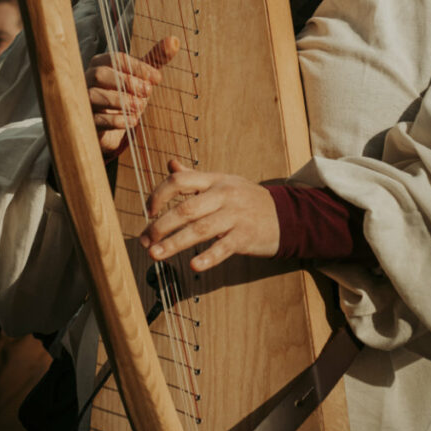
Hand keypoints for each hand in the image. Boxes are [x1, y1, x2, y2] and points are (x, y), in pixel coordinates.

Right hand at [85, 36, 178, 158]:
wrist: (117, 124)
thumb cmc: (128, 92)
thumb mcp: (142, 75)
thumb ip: (156, 58)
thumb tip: (174, 40)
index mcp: (101, 63)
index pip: (116, 58)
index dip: (138, 67)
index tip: (157, 78)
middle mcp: (88, 79)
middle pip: (100, 74)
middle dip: (125, 82)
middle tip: (148, 91)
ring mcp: (85, 101)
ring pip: (93, 96)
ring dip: (119, 100)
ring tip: (139, 107)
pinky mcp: (87, 122)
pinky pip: (95, 119)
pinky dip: (114, 120)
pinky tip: (132, 121)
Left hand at [140, 160, 280, 271]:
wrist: (285, 214)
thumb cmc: (246, 199)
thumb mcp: (223, 182)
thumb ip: (195, 177)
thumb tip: (170, 164)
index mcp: (215, 180)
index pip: (181, 181)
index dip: (160, 194)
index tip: (148, 211)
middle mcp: (224, 195)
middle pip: (186, 209)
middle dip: (161, 226)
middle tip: (145, 241)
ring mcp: (236, 216)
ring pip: (200, 230)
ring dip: (175, 244)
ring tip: (156, 255)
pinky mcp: (246, 236)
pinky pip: (224, 248)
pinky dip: (208, 257)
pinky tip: (193, 266)